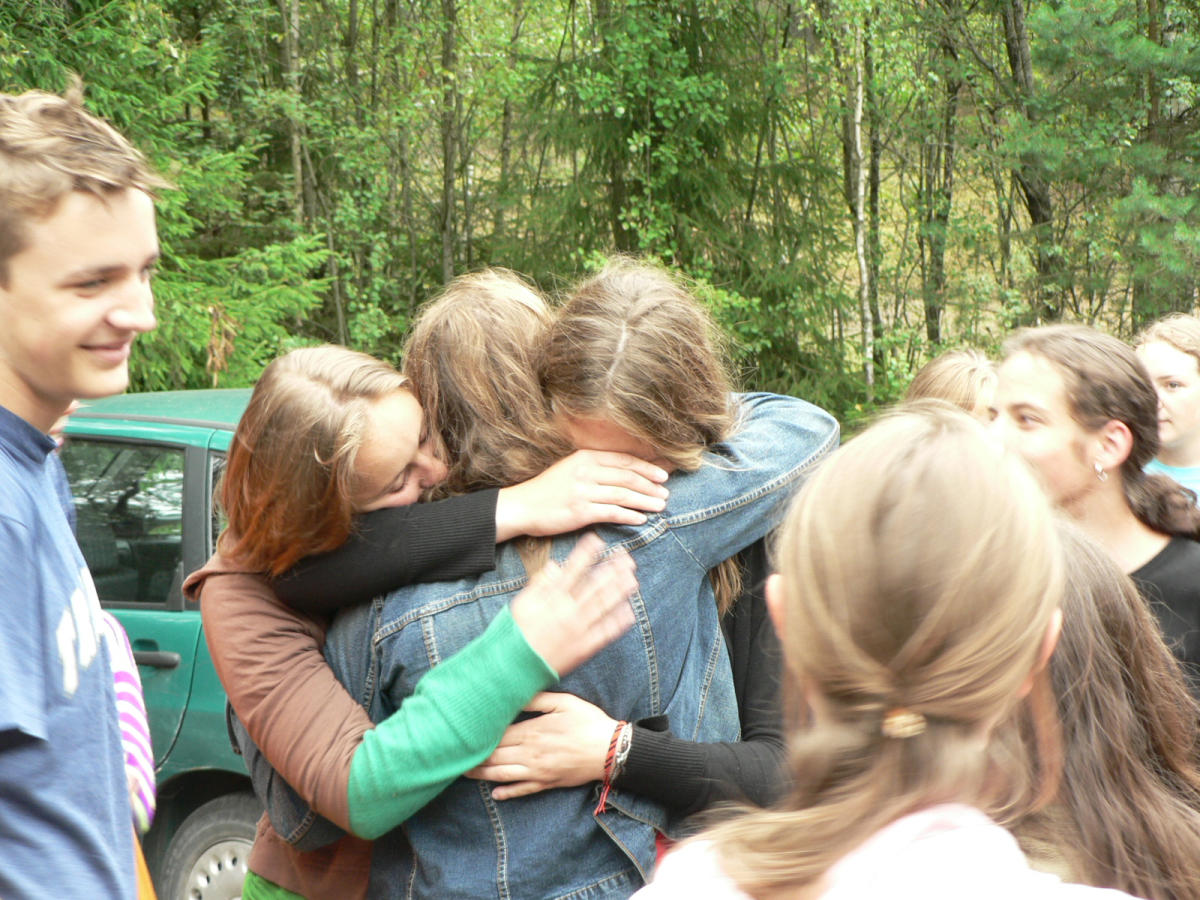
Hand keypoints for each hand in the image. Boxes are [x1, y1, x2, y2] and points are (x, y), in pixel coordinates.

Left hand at [464, 692, 618, 798]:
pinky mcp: (547, 783)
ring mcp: (538, 772)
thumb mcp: (564, 703)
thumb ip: (537, 700)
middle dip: (474, 758)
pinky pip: (523, 790)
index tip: (463, 735)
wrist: (610, 750)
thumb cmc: (588, 722)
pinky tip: (495, 794)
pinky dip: (507, 793)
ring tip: (465, 773)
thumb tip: (515, 696)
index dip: (479, 737)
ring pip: (503, 775)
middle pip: (495, 757)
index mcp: (532, 732)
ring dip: (482, 775)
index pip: (498, 736)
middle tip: (454, 757)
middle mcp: (530, 754)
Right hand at [494, 450, 668, 541]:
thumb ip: (596, 467)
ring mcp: (583, 491)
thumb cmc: (549, 489)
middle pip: (628, 477)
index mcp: (585, 457)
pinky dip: (630, 515)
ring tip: (660, 506)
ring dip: (646, 501)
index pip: (624, 460)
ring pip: (624, 494)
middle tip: (666, 493)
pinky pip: (612, 512)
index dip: (647, 467)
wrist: (522, 506)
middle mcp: (586, 471)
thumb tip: (626, 472)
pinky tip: (641, 519)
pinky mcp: (580, 511)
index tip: (664, 475)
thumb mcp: (571, 468)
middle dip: (651, 485)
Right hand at [509, 533, 636, 676]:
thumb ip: (540, 583)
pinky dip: (618, 622)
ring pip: (604, 606)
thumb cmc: (516, 632)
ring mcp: (579, 630)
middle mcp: (568, 611)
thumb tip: (555, 566)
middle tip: (627, 557)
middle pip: (595, 586)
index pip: (573, 569)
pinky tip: (629, 612)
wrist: (515, 666)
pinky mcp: (584, 648)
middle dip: (613, 569)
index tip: (599, 540)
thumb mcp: (522, 603)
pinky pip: (605, 632)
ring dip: (620, 592)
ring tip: (633, 579)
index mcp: (552, 598)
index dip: (587, 553)